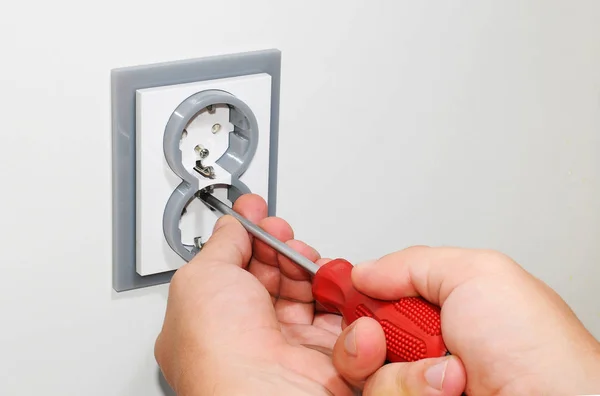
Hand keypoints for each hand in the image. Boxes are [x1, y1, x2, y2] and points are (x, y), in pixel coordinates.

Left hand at [155, 194, 374, 394]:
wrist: (266, 391)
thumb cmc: (220, 351)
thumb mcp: (201, 278)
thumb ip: (220, 245)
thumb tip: (232, 226)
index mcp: (209, 318)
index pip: (231, 267)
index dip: (245, 235)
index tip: (255, 211)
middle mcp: (246, 333)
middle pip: (270, 273)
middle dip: (279, 245)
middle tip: (281, 233)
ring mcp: (284, 341)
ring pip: (304, 287)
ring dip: (308, 263)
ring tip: (305, 257)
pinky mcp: (321, 350)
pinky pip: (334, 308)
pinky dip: (335, 286)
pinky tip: (327, 275)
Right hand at [342, 247, 599, 394]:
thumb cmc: (535, 347)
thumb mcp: (477, 274)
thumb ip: (413, 263)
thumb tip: (364, 271)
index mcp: (437, 307)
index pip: (374, 298)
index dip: (351, 299)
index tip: (330, 293)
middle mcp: (425, 347)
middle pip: (359, 339)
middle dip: (365, 338)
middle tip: (385, 338)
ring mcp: (420, 385)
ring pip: (367, 376)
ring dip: (404, 373)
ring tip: (450, 374)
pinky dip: (412, 393)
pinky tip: (450, 390)